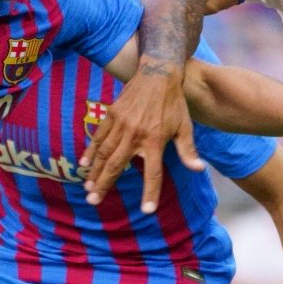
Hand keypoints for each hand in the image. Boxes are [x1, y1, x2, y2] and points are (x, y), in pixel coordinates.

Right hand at [81, 63, 201, 212]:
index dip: (151, 192)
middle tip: (93, 201)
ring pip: (104, 153)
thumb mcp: (185, 127)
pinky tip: (83, 163)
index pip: (153, 172)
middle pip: (117, 165)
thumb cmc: (174, 103)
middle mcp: (136, 135)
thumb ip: (188, 150)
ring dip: (94, 171)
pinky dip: (90, 151)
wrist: (158, 73)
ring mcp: (121, 124)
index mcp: (156, 141)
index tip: (146, 210)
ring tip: (87, 188)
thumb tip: (198, 169)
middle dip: (104, 185)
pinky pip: (99, 136)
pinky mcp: (112, 114)